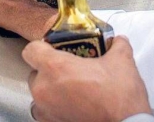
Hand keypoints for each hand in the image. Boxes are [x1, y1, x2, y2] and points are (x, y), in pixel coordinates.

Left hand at [23, 36, 151, 121]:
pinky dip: (54, 107)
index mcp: (55, 68)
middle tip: (69, 69)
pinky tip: (73, 105)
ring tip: (71, 89)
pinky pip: (45, 111)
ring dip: (50, 89)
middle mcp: (44, 89)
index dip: (42, 47)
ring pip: (38, 93)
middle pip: (34, 72)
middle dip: (49, 70)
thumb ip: (117, 46)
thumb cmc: (119, 99)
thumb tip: (118, 42)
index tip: (54, 49)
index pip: (31, 50)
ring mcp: (46, 110)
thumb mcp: (122, 62)